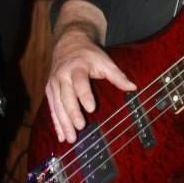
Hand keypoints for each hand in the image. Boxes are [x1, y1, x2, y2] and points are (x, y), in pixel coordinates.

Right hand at [45, 29, 135, 143]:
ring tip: (71, 138)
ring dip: (63, 122)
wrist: (68, 44)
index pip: (80, 83)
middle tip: (80, 127)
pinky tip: (61, 136)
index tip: (91, 108)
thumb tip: (133, 87)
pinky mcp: (50, 90)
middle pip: (66, 96)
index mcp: (77, 68)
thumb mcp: (104, 61)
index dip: (85, 95)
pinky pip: (52, 108)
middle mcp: (62, 76)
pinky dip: (56, 123)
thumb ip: (117, 75)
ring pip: (57, 105)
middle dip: (72, 113)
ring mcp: (54, 84)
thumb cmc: (88, 55)